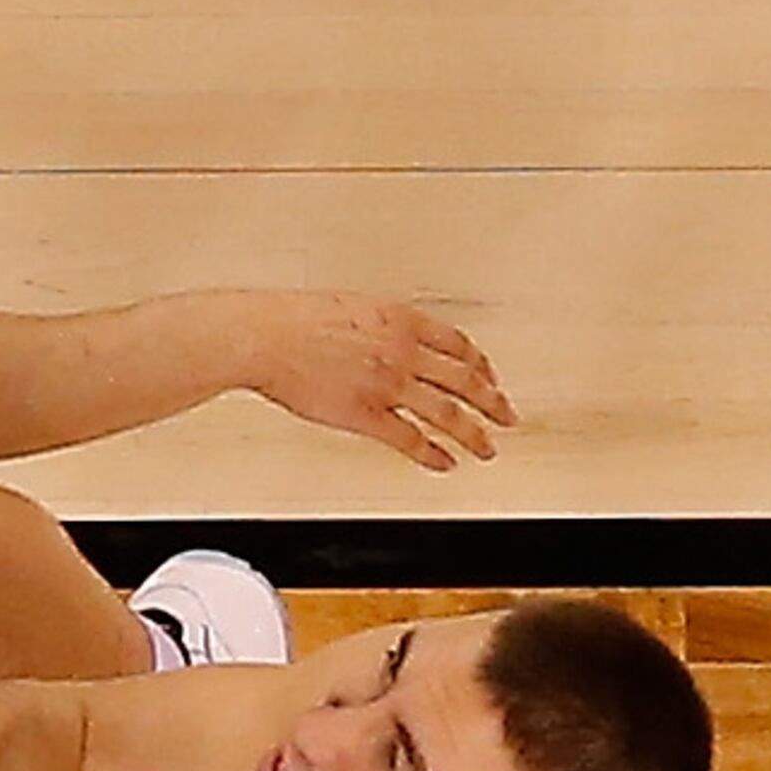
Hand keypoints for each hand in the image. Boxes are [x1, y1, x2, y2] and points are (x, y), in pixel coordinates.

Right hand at [243, 292, 515, 472]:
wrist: (264, 337)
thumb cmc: (294, 320)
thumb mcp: (353, 307)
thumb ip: (383, 326)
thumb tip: (395, 337)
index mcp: (402, 321)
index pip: (459, 346)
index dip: (481, 366)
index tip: (490, 378)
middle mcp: (403, 352)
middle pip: (466, 381)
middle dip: (493, 403)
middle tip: (507, 417)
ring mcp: (388, 385)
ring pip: (448, 414)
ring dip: (474, 435)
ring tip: (486, 449)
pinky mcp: (366, 415)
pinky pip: (410, 440)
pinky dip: (433, 455)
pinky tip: (445, 463)